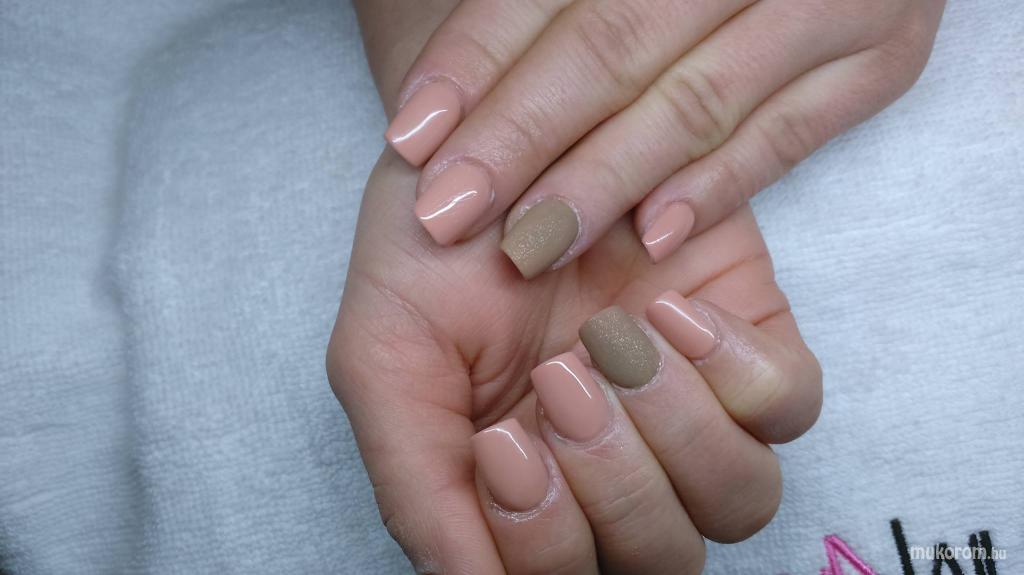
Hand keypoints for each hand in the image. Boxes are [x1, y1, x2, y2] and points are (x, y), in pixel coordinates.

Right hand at [327, 153, 821, 572]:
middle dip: (609, 480)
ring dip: (672, 428)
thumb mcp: (385, 362)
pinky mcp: (746, 340)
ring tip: (609, 339)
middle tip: (558, 378)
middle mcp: (615, 465)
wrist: (490, 135)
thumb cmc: (429, 246)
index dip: (543, 542)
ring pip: (741, 498)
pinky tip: (667, 311)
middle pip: (662, 557)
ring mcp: (689, 407)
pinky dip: (733, 369)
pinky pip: (788, 405)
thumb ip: (418, 487)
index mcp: (528, 492)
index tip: (501, 442)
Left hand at [384, 0, 944, 273]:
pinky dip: (717, 188)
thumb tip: (435, 95)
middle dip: (521, 134)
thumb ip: (546, 12)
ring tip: (527, 242)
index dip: (474, 61)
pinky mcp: (879, 62)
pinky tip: (648, 237)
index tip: (412, 136)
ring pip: (693, 100)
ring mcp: (827, 1)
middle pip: (611, 45)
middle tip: (449, 209)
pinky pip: (788, 137)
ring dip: (602, 178)